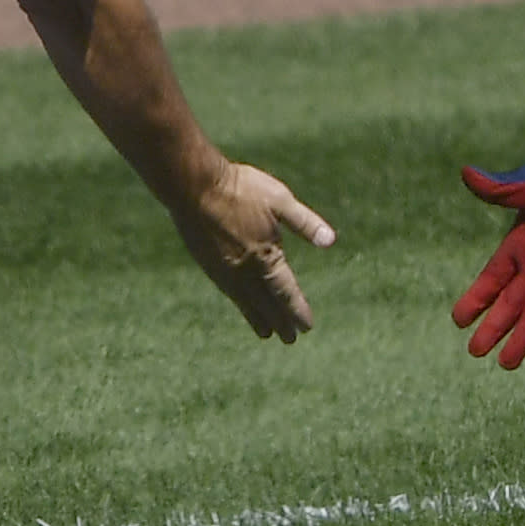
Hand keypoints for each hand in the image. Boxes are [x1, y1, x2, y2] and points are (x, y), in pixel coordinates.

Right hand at [169, 161, 334, 343]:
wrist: (194, 186)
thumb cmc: (240, 189)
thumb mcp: (280, 200)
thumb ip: (304, 223)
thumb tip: (330, 241)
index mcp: (265, 256)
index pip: (286, 291)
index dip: (297, 310)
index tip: (307, 326)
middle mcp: (245, 270)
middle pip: (266, 304)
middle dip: (279, 321)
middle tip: (290, 339)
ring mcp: (224, 270)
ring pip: (245, 302)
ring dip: (258, 318)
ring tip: (266, 333)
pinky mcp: (209, 265)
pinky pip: (229, 293)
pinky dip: (240, 304)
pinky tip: (242, 305)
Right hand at [452, 136, 524, 368]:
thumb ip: (497, 190)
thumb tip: (464, 173)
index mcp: (521, 246)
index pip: (492, 280)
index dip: (476, 300)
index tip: (459, 320)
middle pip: (512, 305)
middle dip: (494, 328)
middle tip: (475, 352)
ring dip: (523, 339)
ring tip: (506, 363)